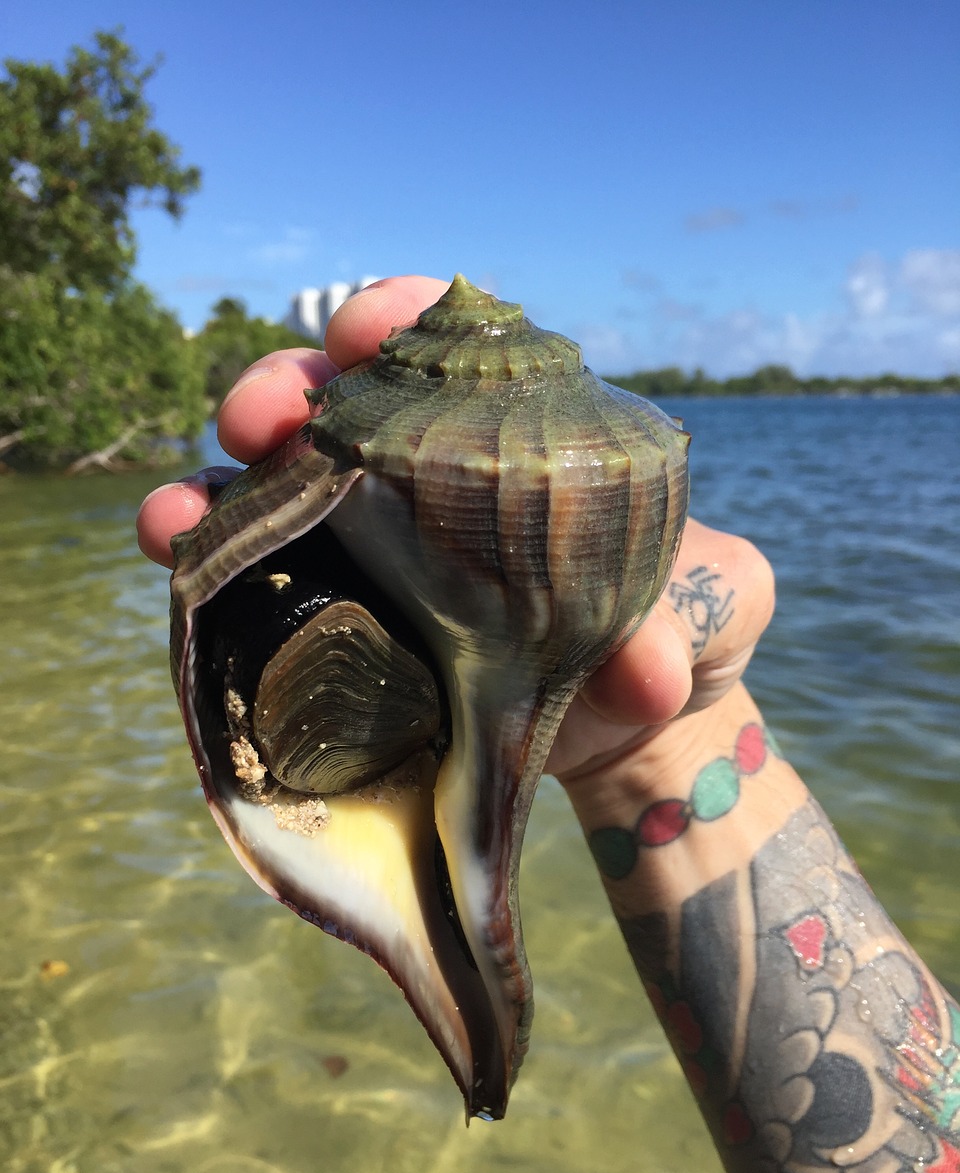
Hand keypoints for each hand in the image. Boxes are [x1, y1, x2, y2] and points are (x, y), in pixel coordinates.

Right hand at [137, 276, 773, 781]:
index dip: (403, 320)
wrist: (632, 730)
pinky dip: (214, 566)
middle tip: (261, 414)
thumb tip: (644, 664)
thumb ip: (702, 609)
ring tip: (179, 508)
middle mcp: (435, 479)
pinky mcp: (346, 619)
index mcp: (519, 438)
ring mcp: (382, 549)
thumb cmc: (679, 634)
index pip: (452, 352)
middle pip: (344, 404)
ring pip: (282, 487)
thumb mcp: (720, 610)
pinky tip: (174, 564)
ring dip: (223, 483)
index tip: (368, 326)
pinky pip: (264, 581)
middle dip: (292, 389)